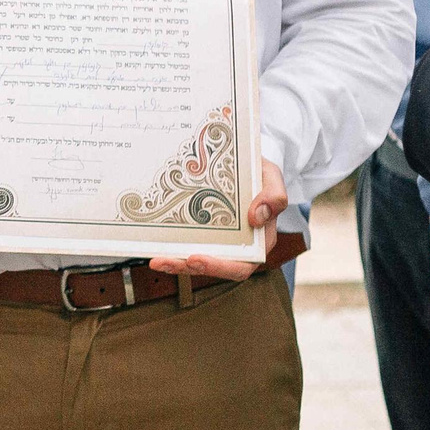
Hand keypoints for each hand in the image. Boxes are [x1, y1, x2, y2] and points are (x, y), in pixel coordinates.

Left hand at [149, 160, 287, 282]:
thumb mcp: (272, 177)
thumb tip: (257, 217)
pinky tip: (155, 244)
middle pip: (213, 267)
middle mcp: (238, 246)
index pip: (241, 265)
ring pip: (196, 259)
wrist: (244, 162)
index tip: (196, 259)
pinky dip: (172, 246)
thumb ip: (274, 196)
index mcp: (259, 241)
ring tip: (156, 259)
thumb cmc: (261, 173)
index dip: (219, 267)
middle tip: (164, 260)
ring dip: (175, 261)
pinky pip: (187, 243)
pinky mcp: (202, 230)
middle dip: (186, 267)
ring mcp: (219, 240)